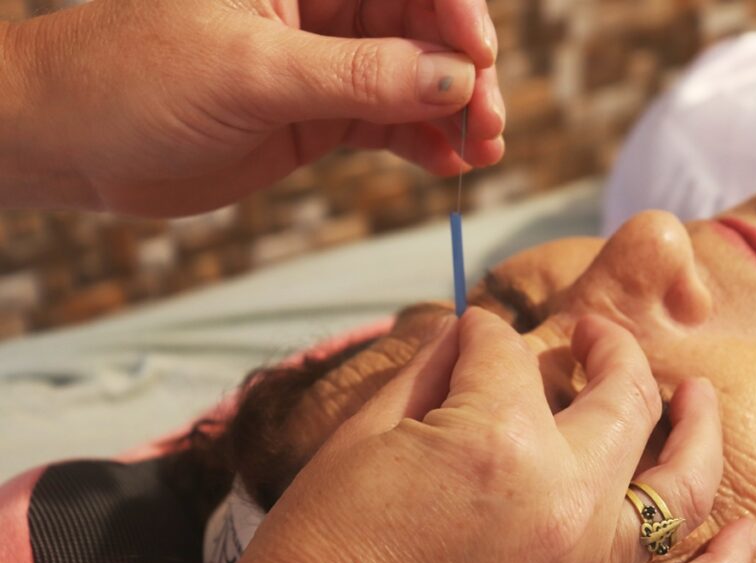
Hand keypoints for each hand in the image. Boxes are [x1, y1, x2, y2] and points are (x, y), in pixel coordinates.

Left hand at [4, 0, 503, 215]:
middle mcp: (319, 6)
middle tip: (489, 123)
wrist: (75, 143)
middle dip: (464, 73)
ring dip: (454, 111)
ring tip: (481, 151)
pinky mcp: (318, 112)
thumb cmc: (136, 80)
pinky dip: (423, 141)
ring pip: (414, 76)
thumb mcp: (252, 72)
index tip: (479, 61)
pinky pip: (389, 121)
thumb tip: (452, 78)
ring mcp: (324, 61)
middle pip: (423, 26)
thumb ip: (358, 76)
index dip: (454, 11)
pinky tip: (449, 163)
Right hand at [228, 308, 755, 562]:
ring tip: (700, 394)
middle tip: (593, 336)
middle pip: (619, 395)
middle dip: (606, 347)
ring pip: (682, 480)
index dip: (484, 336)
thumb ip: (427, 374)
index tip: (472, 339)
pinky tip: (750, 532)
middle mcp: (566, 494)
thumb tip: (466, 337)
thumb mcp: (358, 442)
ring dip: (697, 427)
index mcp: (497, 438)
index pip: (507, 352)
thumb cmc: (322, 555)